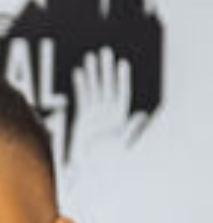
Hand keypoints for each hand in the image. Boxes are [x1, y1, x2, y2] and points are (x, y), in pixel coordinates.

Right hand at [70, 49, 149, 165]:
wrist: (91, 170)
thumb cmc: (109, 160)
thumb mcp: (123, 144)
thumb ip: (132, 129)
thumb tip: (142, 115)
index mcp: (119, 116)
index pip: (121, 93)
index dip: (122, 79)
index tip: (121, 64)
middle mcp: (108, 112)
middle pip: (107, 86)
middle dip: (105, 69)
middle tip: (104, 52)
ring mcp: (96, 113)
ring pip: (94, 89)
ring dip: (93, 73)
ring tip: (90, 56)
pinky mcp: (85, 117)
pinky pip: (83, 97)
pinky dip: (82, 85)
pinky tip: (79, 72)